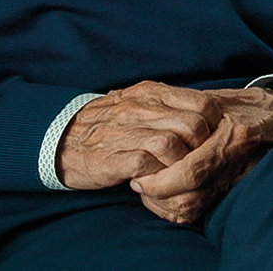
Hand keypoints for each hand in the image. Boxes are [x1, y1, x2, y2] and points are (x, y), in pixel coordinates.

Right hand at [57, 81, 224, 189]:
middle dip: (201, 148)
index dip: (214, 125)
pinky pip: (148, 165)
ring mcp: (125, 133)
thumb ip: (170, 105)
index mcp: (151, 93)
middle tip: (193, 160)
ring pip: (173, 145)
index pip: (204, 104)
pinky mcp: (112, 158)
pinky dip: (157, 176)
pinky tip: (154, 179)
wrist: (58, 139)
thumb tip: (209, 114)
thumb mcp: (139, 103)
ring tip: (173, 171)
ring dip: (180, 163)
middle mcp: (140, 109)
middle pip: (194, 126)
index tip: (209, 140)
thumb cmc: (109, 125)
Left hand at [128, 86, 272, 223]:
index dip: (160, 181)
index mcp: (235, 138)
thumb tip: (152, 127)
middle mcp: (236, 165)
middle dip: (157, 197)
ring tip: (149, 189)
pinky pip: (199, 211)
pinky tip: (165, 197)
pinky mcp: (231, 189)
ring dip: (164, 205)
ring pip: (193, 209)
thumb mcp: (217, 100)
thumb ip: (188, 114)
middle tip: (140, 183)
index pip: (191, 172)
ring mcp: (235, 180)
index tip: (140, 176)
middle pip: (188, 199)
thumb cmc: (247, 105)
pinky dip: (177, 210)